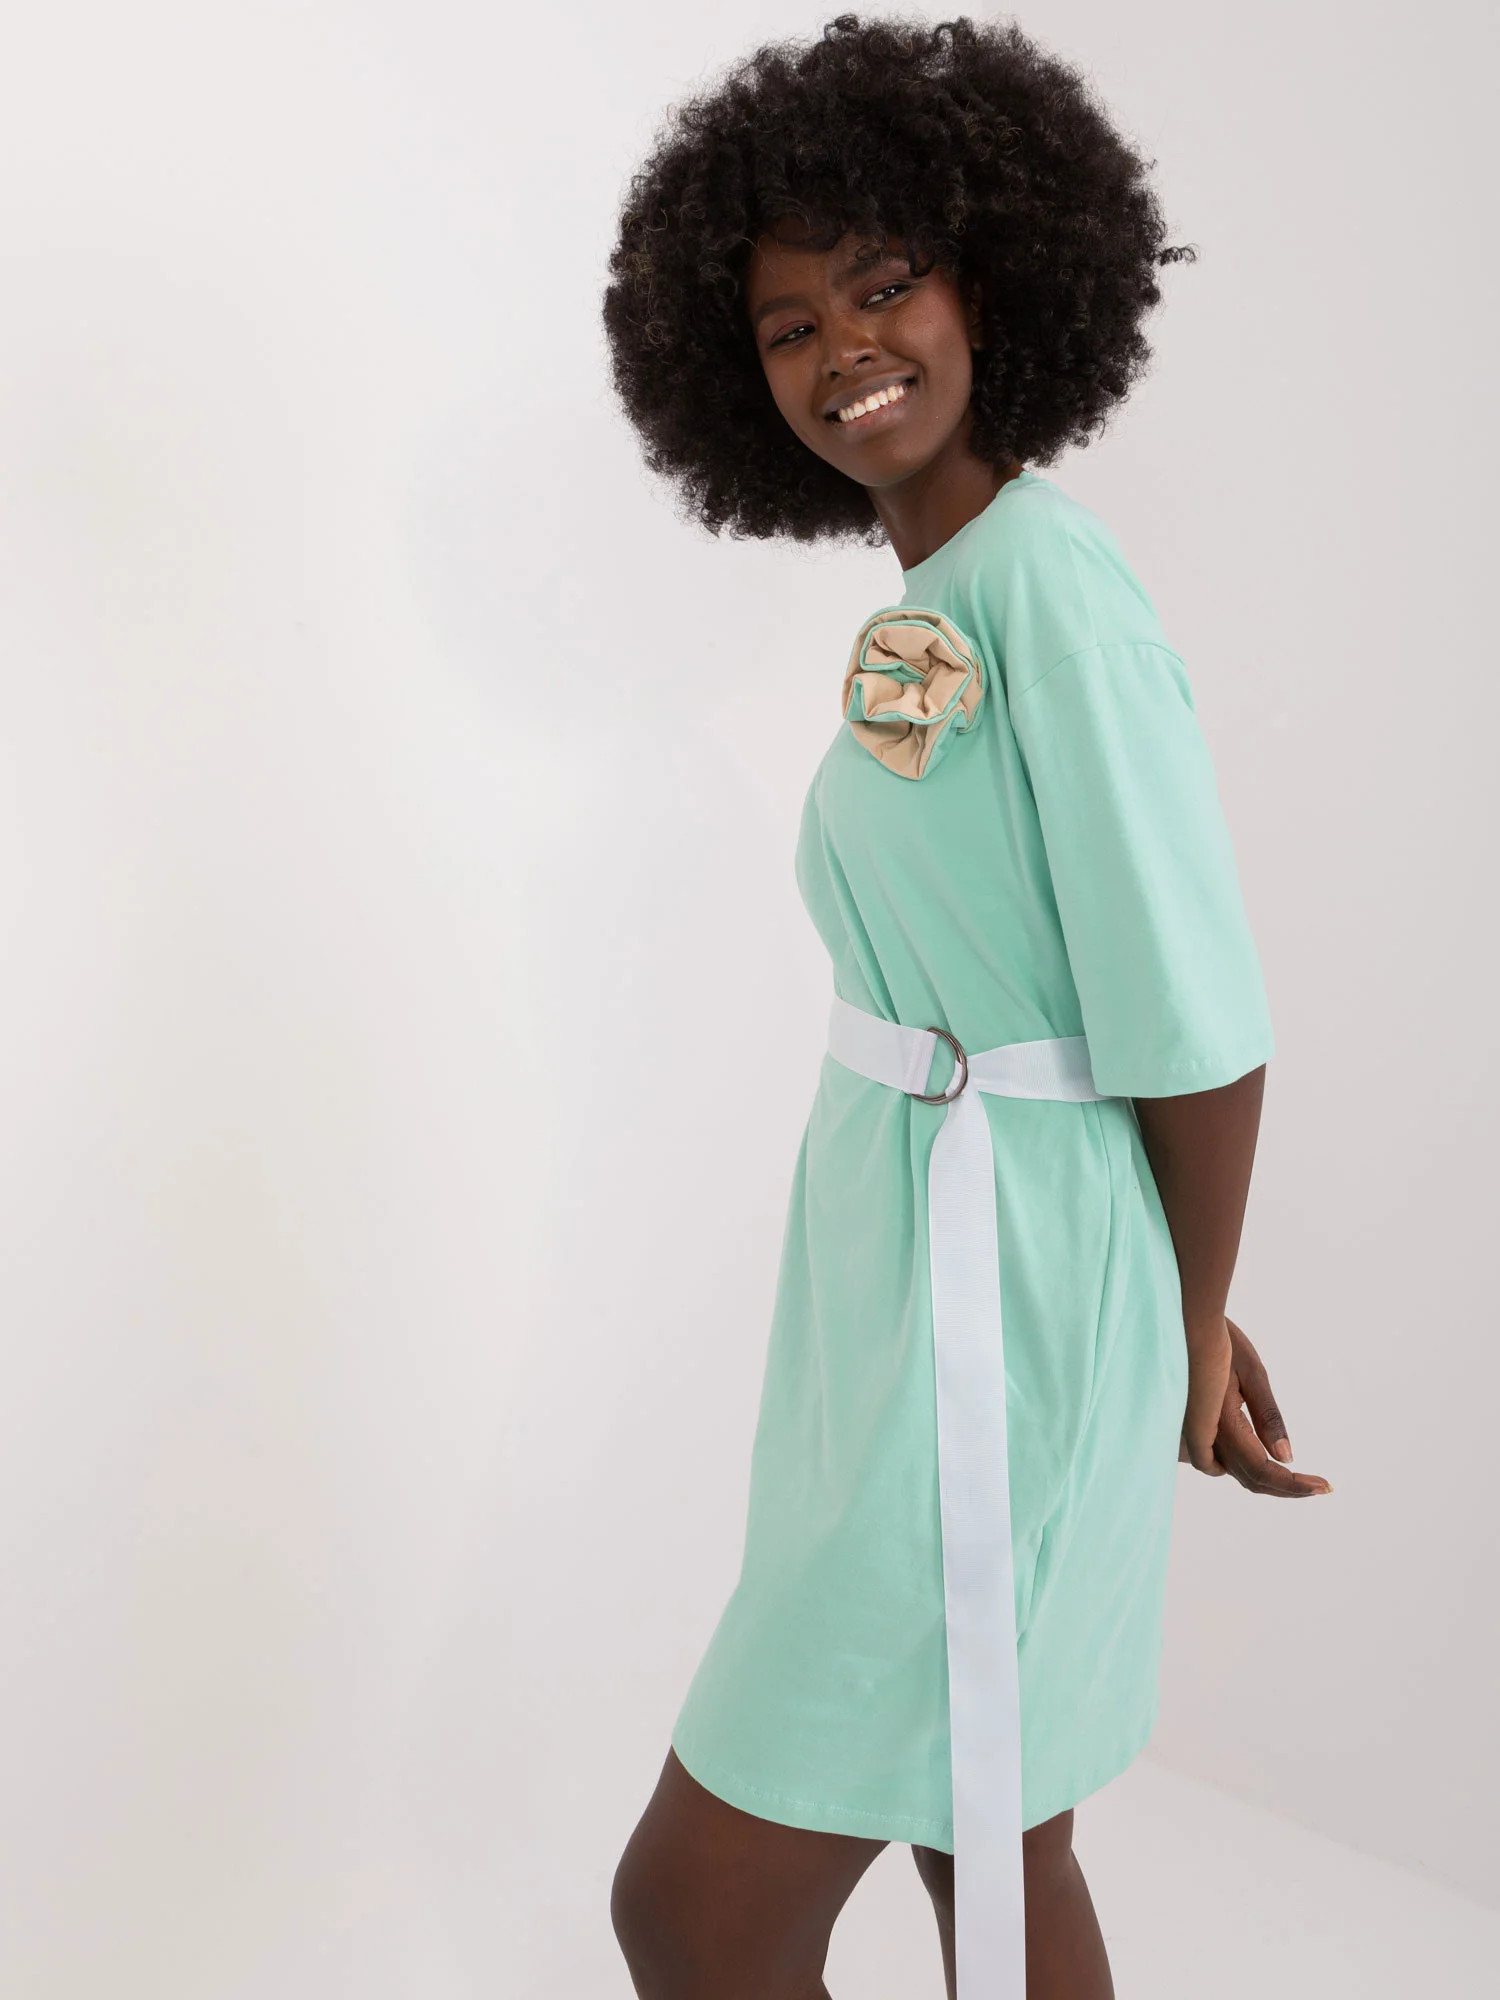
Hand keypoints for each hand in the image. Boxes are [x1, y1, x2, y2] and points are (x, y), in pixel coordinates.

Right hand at [1178, 1315, 1331, 1496]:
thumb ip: (1268, 1418)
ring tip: (1297, 1479)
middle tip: (1319, 1485)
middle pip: (1249, 1477)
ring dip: (1267, 1479)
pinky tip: (1262, 1461)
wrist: (1183, 1321)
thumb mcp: (1253, 1372)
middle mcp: (1205, 1434)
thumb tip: (1286, 1458)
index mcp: (1222, 1422)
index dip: (1293, 1484)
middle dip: (1285, 1486)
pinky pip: (1220, 1460)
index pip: (1261, 1469)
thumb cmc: (1219, 1340)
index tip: (1324, 1486)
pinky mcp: (1194, 1427)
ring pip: (1234, 1471)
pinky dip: (1245, 1467)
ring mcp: (1195, 1433)